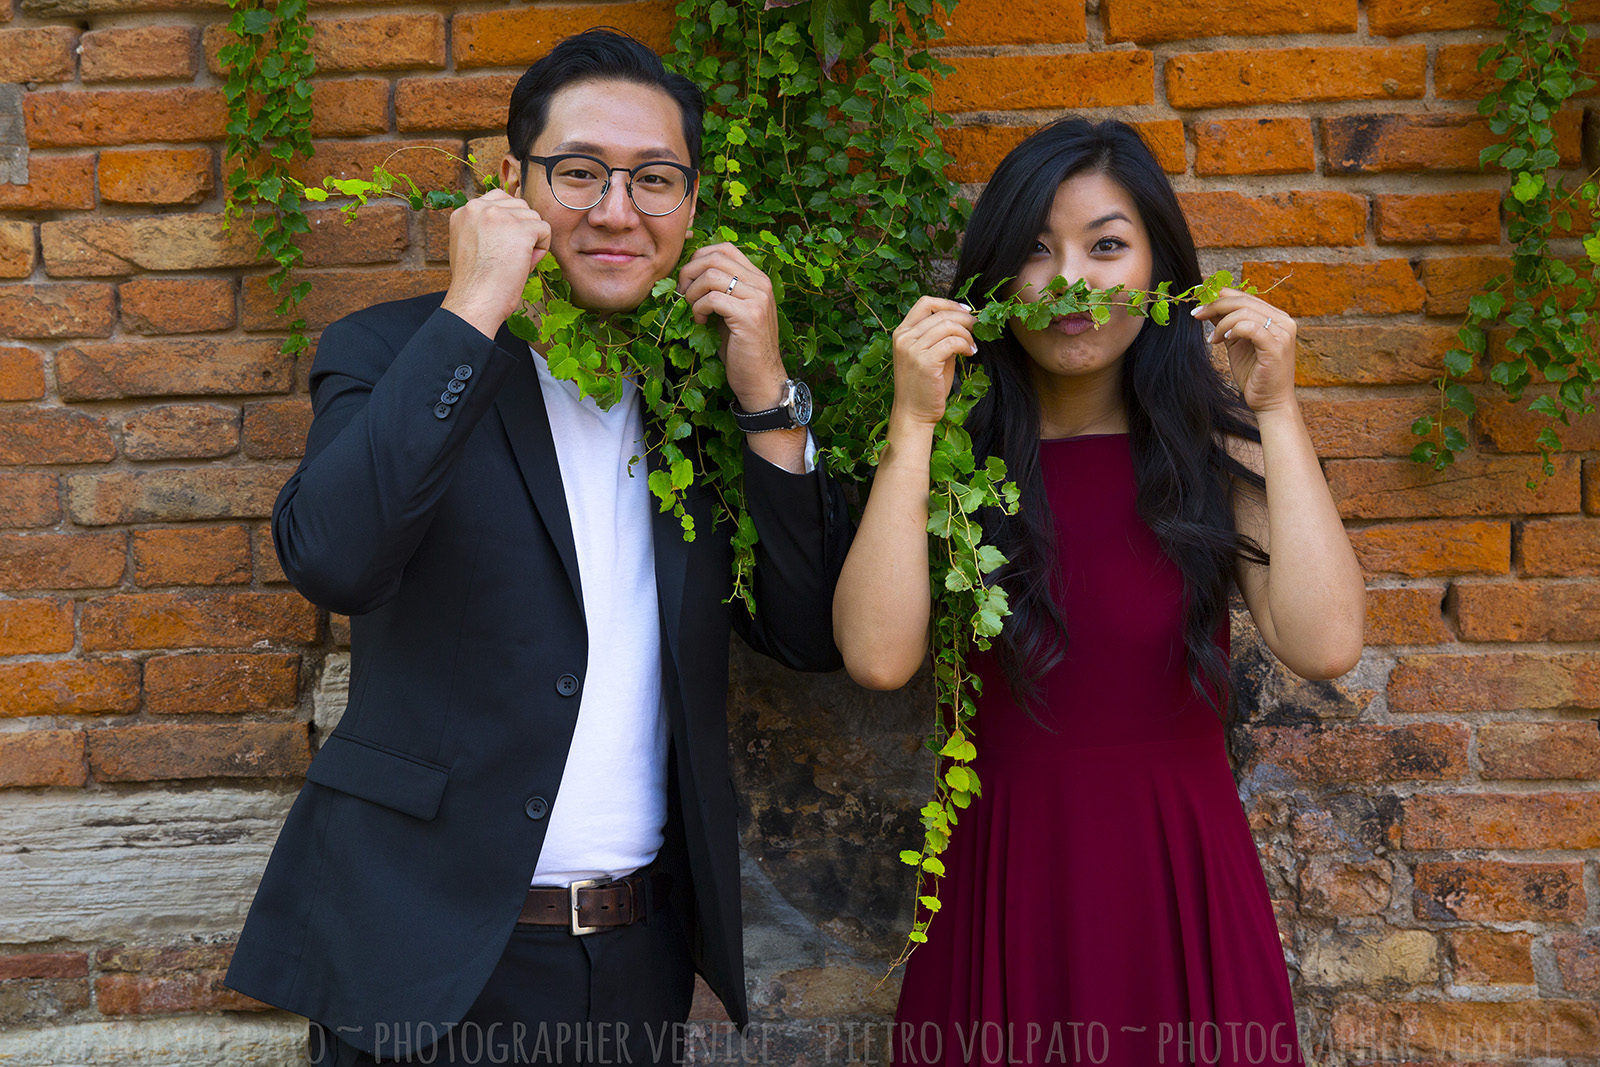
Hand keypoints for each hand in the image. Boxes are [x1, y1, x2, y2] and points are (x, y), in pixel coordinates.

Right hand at [439, 189, 551, 338]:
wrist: (475, 301)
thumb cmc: (476, 283)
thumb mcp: (471, 245)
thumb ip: (487, 229)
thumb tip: (519, 223)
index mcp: (465, 211)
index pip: (499, 200)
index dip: (510, 222)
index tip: (504, 244)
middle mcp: (479, 207)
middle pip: (519, 206)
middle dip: (522, 229)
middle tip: (510, 257)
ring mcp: (499, 215)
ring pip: (533, 217)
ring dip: (532, 239)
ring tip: (515, 261)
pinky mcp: (520, 229)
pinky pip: (545, 230)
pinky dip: (542, 249)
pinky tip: (525, 264)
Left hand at [677, 243, 785, 410]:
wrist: (761, 380)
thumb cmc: (742, 349)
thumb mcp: (731, 312)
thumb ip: (720, 290)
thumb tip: (688, 273)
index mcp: (758, 279)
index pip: (724, 249)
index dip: (699, 259)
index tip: (689, 281)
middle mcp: (761, 284)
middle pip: (714, 257)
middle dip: (689, 273)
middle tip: (682, 295)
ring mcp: (758, 299)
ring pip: (711, 275)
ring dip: (692, 293)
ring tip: (692, 311)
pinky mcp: (748, 316)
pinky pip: (712, 299)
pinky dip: (698, 309)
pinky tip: (700, 323)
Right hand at [890, 297, 974, 428]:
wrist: (913, 414)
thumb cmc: (923, 386)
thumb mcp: (928, 355)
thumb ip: (939, 337)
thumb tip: (964, 321)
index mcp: (902, 333)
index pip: (925, 303)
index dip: (949, 303)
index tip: (965, 312)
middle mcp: (904, 338)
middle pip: (940, 313)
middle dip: (964, 318)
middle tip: (977, 328)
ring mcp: (912, 349)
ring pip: (948, 325)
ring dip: (966, 333)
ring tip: (972, 346)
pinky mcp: (925, 361)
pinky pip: (952, 342)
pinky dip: (965, 344)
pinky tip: (970, 353)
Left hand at [1193, 288, 1297, 414]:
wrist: (1269, 402)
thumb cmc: (1254, 374)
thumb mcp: (1235, 343)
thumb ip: (1226, 324)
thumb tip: (1209, 306)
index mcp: (1276, 317)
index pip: (1246, 297)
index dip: (1221, 294)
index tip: (1199, 300)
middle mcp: (1283, 321)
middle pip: (1244, 301)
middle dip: (1215, 305)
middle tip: (1197, 314)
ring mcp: (1282, 333)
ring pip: (1245, 312)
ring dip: (1221, 323)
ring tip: (1212, 339)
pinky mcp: (1277, 346)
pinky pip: (1250, 328)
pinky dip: (1233, 330)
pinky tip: (1222, 339)